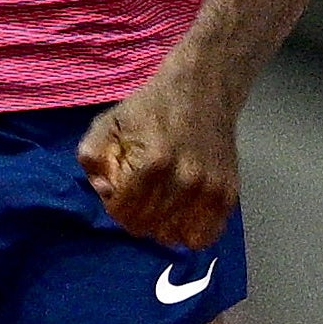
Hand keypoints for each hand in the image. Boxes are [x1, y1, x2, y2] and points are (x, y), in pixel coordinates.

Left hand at [79, 67, 238, 251]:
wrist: (203, 87)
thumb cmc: (152, 106)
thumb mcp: (110, 121)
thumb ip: (93, 157)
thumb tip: (104, 189)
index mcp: (153, 162)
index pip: (124, 213)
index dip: (115, 207)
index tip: (118, 194)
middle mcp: (185, 180)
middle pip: (149, 227)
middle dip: (135, 217)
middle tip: (138, 198)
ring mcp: (210, 188)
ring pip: (176, 236)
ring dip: (161, 227)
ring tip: (159, 207)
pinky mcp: (229, 193)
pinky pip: (206, 235)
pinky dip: (190, 232)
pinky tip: (182, 216)